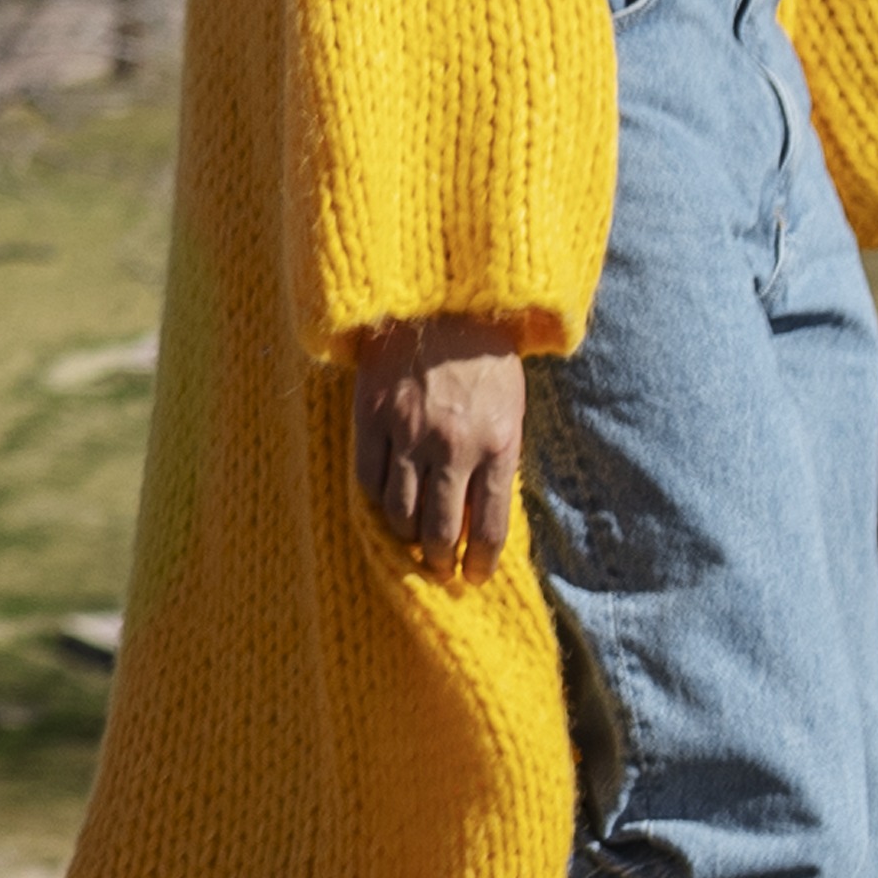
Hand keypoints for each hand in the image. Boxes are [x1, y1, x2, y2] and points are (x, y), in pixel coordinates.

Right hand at [349, 318, 532, 569]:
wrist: (439, 300)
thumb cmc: (484, 355)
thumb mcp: (510, 407)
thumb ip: (498, 459)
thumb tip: (482, 514)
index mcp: (498, 444)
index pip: (490, 526)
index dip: (481, 562)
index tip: (474, 578)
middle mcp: (453, 446)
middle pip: (441, 530)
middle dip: (441, 561)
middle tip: (440, 569)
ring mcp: (408, 433)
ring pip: (401, 512)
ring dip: (406, 538)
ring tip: (411, 543)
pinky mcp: (371, 417)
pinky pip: (368, 478)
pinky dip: (376, 502)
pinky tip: (384, 506)